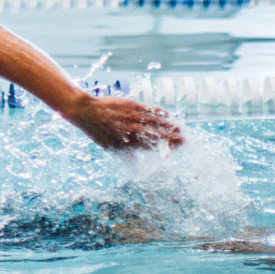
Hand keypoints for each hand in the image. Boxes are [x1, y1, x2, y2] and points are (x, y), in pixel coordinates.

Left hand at [63, 93, 183, 149]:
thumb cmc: (99, 132)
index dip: (168, 148)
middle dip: (174, 138)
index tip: (177, 149)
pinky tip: (166, 115)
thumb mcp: (112, 148)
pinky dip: (159, 112)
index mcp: (131, 142)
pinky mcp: (133, 105)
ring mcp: (135, 116)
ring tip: (180, 128)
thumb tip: (138, 168)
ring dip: (170, 125)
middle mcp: (135, 129)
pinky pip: (150, 109)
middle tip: (186, 140)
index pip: (155, 146)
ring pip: (158, 121)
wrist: (87, 112)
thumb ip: (128, 156)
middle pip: (160, 134)